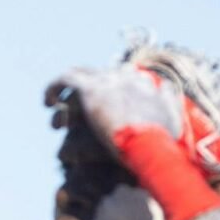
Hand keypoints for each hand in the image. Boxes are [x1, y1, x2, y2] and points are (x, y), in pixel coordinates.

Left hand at [45, 65, 182, 147]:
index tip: (102, 106)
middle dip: (87, 92)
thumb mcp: (174, 120)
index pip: (124, 77)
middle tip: (77, 110)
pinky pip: (64, 79)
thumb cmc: (162, 141)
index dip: (110, 91)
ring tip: (57, 112)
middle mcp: (126, 77)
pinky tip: (46, 102)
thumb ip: (169, 102)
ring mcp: (108, 80)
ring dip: (68, 94)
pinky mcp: (90, 89)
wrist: (148, 143)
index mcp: (146, 85)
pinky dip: (54, 87)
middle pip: (100, 76)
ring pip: (80, 76)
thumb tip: (168, 88)